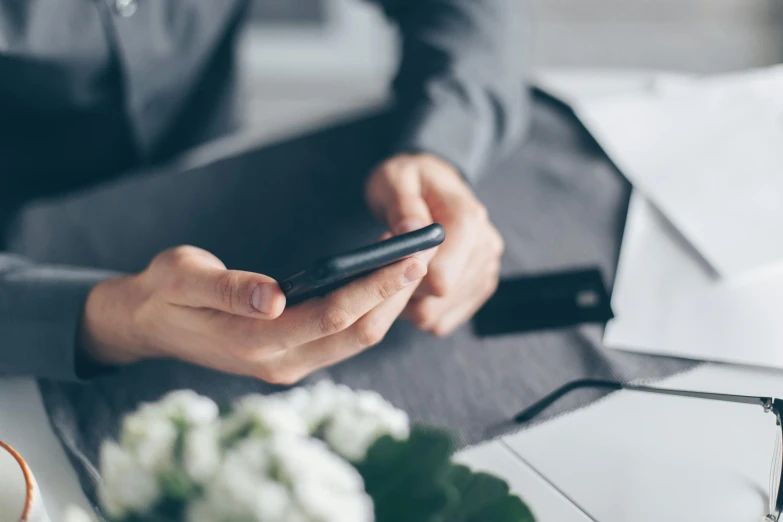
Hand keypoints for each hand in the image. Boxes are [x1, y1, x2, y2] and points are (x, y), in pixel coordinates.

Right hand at [80, 245, 426, 383]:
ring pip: (354, 339)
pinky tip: (382, 285)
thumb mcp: (184, 278)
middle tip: (424, 254)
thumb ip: (227, 288)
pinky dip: (368, 311)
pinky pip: (342, 337)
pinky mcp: (291, 357)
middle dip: (393, 295)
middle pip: (355, 333)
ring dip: (386, 304)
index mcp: (254, 343)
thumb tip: (273, 297)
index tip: (408, 258)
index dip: (373, 288)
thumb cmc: (165, 292)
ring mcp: (287, 365)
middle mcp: (278, 363)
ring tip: (411, 264)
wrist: (149, 322)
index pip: (331, 316)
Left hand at [366, 153, 502, 335]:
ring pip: (436, 316)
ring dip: (407, 303)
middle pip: (438, 300)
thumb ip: (403, 205)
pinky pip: (442, 322)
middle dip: (403, 290)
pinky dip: (419, 312)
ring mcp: (485, 270)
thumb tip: (411, 231)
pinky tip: (409, 287)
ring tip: (397, 272)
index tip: (387, 258)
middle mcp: (485, 247)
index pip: (442, 276)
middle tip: (386, 264)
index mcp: (468, 219)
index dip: (407, 277)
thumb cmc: (410, 180)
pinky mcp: (478, 288)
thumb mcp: (396, 179)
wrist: (432, 184)